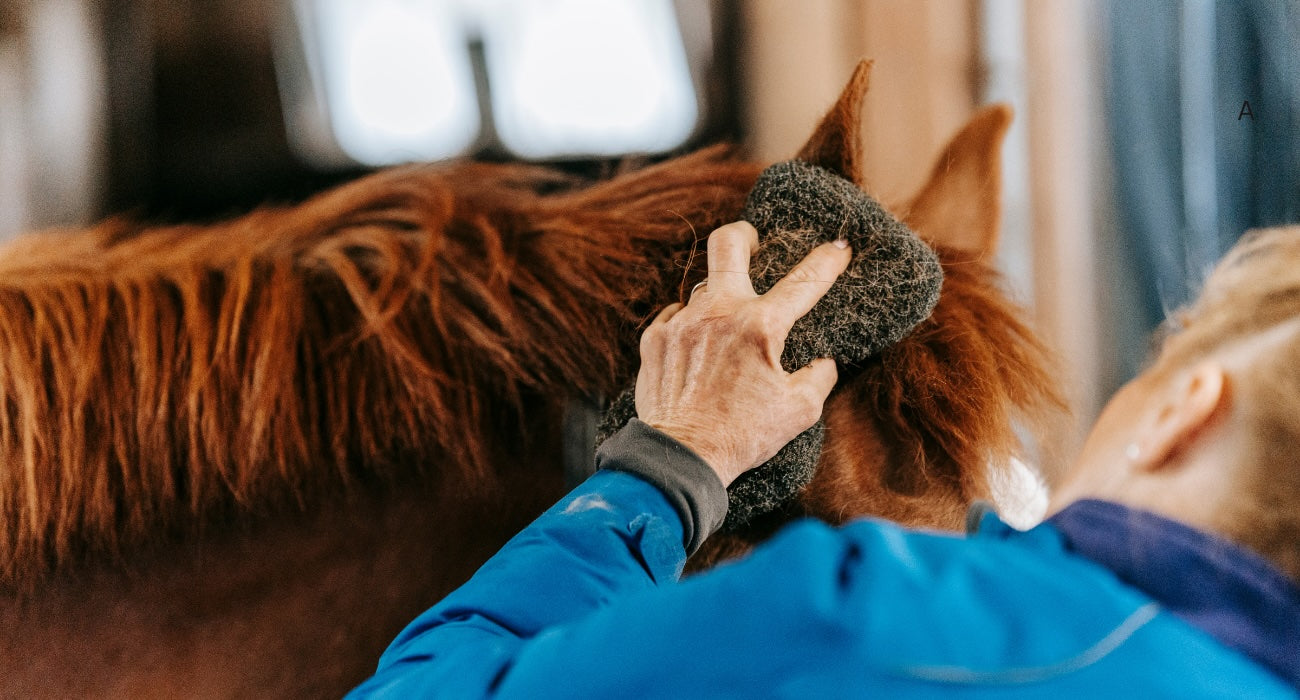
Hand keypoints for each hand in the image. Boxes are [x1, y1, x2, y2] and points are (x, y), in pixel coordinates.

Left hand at [634, 221, 850, 485]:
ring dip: (718, 300)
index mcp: (760, 327)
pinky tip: (697, 350)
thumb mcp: (799, 410)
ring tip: (725, 328)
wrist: (681, 457)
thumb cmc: (743, 435)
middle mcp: (718, 313)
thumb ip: (819, 376)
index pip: (804, 281)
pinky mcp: (654, 339)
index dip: (827, 260)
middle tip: (753, 243)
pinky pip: (676, 316)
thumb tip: (822, 361)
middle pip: (728, 242)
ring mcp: (681, 322)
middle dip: (745, 235)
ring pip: (702, 288)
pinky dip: (690, 327)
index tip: (840, 247)